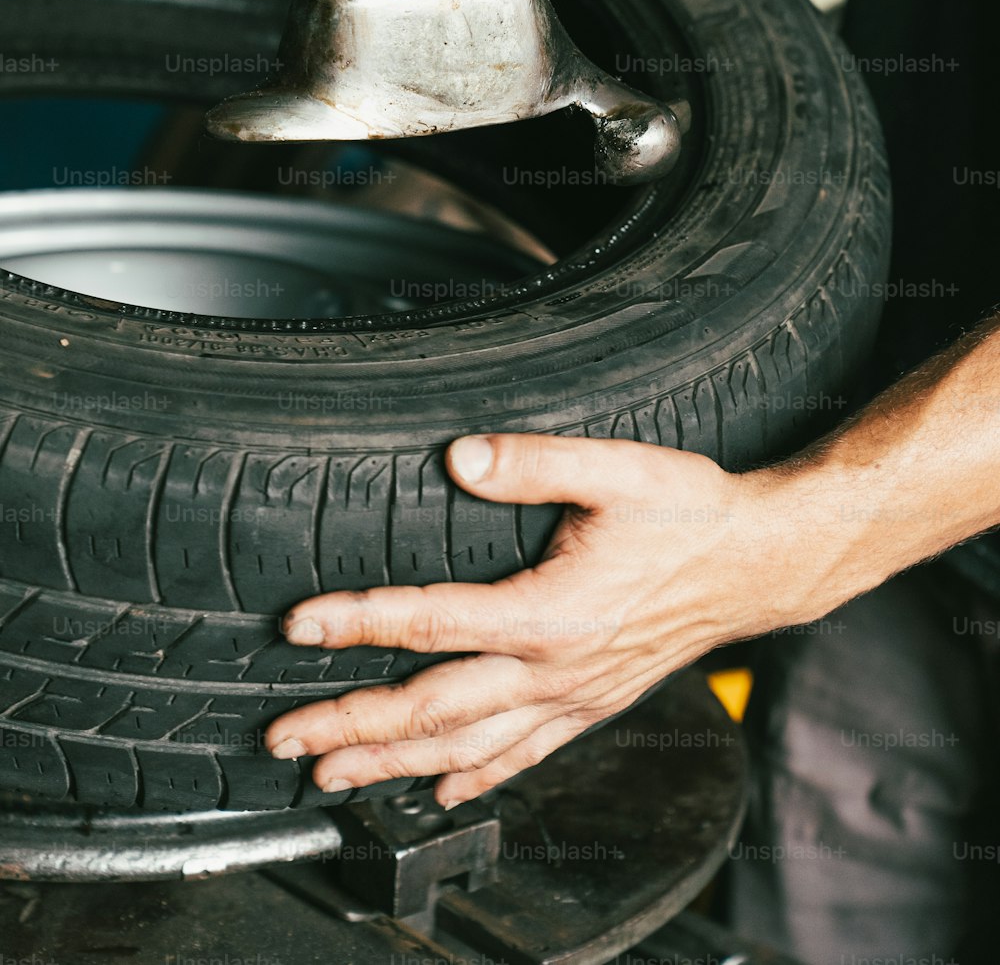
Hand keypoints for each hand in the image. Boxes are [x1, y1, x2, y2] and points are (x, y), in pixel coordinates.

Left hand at [264, 433, 824, 808]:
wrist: (759, 562)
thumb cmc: (691, 513)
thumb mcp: (617, 470)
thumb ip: (534, 463)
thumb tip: (462, 458)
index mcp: (550, 612)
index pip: (430, 622)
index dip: (357, 622)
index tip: (298, 626)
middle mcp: (556, 668)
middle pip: (432, 708)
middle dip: (352, 725)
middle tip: (286, 738)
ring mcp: (575, 696)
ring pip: (467, 746)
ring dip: (394, 763)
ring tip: (334, 778)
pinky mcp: (594, 703)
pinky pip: (524, 755)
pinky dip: (475, 777)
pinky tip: (442, 791)